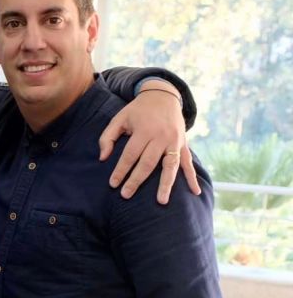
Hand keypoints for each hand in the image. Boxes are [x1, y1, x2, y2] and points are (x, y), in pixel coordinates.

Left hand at [98, 82, 199, 203]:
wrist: (163, 96)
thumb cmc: (137, 110)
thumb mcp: (119, 118)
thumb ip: (108, 137)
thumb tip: (102, 158)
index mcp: (144, 130)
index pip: (130, 154)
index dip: (121, 170)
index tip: (113, 184)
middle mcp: (161, 137)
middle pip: (148, 163)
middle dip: (136, 180)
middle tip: (126, 195)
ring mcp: (175, 141)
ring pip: (170, 166)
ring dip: (166, 185)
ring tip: (161, 201)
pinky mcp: (184, 144)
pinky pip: (188, 163)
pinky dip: (192, 178)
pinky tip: (195, 192)